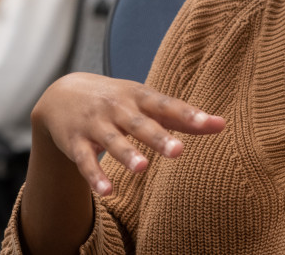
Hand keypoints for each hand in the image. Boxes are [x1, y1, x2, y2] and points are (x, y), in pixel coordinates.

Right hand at [31, 72, 225, 195]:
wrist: (63, 93)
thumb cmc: (117, 100)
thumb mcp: (145, 101)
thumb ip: (181, 116)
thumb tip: (221, 125)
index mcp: (138, 96)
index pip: (166, 105)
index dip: (188, 114)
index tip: (211, 123)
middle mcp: (118, 108)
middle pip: (140, 124)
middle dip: (158, 137)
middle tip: (178, 151)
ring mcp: (95, 124)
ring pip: (112, 141)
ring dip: (126, 154)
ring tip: (143, 168)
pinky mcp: (76, 142)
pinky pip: (85, 161)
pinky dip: (95, 176)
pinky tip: (107, 191)